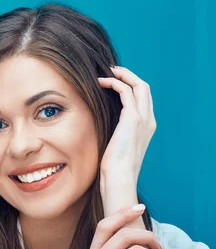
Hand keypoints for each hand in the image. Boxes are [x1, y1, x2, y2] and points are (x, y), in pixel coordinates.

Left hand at [98, 66, 156, 182]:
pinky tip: (100, 82)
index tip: (115, 81)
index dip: (130, 86)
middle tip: (111, 70)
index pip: (143, 99)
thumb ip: (115, 134)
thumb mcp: (116, 147)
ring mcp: (143, 118)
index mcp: (147, 127)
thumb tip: (99, 128)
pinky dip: (114, 83)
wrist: (120, 177)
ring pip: (139, 85)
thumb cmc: (114, 168)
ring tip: (106, 72)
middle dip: (128, 76)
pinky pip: (126, 91)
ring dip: (122, 75)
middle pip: (144, 88)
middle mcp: (149, 120)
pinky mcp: (133, 118)